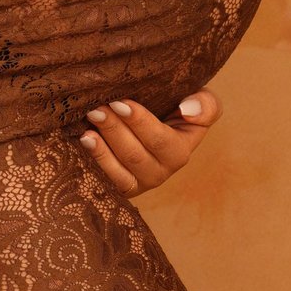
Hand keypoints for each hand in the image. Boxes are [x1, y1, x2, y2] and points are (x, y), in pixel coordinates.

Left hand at [79, 90, 220, 197]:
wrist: (158, 122)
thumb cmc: (176, 109)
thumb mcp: (199, 103)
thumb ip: (205, 105)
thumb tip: (188, 109)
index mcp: (181, 151)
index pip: (160, 140)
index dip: (140, 122)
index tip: (120, 103)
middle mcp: (161, 172)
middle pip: (135, 154)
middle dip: (114, 130)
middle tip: (96, 109)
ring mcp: (140, 182)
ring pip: (120, 169)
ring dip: (101, 146)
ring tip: (89, 122)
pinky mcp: (121, 187)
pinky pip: (108, 181)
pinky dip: (96, 160)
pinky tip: (85, 140)